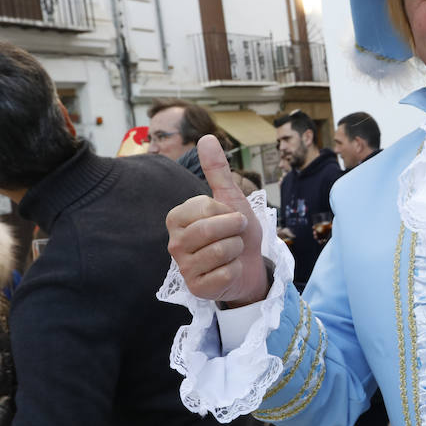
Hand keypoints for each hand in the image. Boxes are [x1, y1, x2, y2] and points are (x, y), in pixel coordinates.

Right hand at [166, 134, 267, 305]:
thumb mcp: (231, 199)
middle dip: (234, 230)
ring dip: (236, 250)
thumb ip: (217, 170)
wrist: (251, 265)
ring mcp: (183, 267)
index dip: (226, 212)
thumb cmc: (236, 232)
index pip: (205, 207)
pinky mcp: (196, 288)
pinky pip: (224, 274)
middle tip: (236, 233)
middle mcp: (174, 243)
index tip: (230, 217)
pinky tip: (229, 270)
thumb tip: (206, 137)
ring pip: (219, 252)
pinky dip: (235, 271)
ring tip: (232, 252)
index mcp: (177, 218)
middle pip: (209, 230)